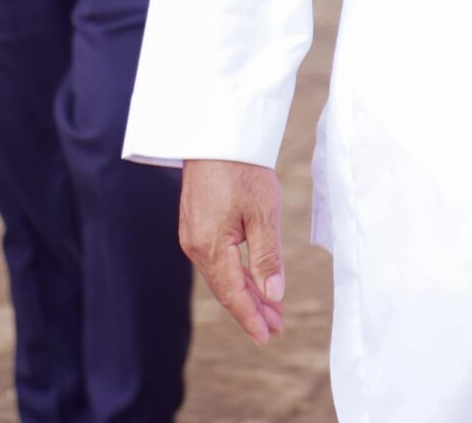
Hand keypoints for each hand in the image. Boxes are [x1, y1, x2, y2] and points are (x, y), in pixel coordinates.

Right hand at [179, 159, 285, 345]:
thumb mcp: (264, 213)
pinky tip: (252, 279)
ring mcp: (192, 234)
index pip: (233, 294)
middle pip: (226, 288)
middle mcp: (195, 244)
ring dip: (247, 292)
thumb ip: (267, 257)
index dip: (251, 317)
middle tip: (278, 326)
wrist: (216, 133)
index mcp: (210, 245)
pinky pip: (216, 259)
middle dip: (253, 308)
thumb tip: (273, 294)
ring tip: (272, 308)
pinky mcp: (196, 223)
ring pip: (222, 275)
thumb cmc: (242, 169)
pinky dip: (236, 273)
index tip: (268, 337)